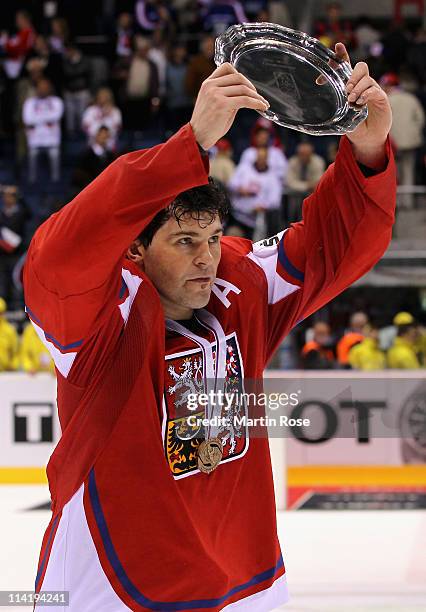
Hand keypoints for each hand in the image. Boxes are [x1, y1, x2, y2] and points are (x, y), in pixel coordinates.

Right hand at [190, 63, 268, 149]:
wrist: (197, 137)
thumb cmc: (207, 124)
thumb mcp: (216, 104)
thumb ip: (228, 96)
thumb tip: (246, 93)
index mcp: (208, 83)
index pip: (227, 68)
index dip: (240, 75)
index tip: (247, 86)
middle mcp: (211, 86)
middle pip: (238, 77)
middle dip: (251, 87)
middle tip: (258, 97)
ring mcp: (216, 94)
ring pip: (243, 88)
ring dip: (256, 96)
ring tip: (263, 103)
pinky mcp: (222, 104)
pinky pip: (245, 100)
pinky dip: (256, 103)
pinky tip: (262, 107)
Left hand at [335, 43, 391, 168]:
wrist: (367, 138)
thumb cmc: (354, 125)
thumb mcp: (339, 117)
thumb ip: (331, 110)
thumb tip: (312, 111)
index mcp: (352, 86)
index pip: (347, 66)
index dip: (342, 55)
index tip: (336, 46)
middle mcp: (363, 85)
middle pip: (361, 67)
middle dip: (352, 75)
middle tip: (346, 89)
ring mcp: (373, 90)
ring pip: (366, 78)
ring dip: (357, 88)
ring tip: (351, 101)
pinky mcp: (381, 98)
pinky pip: (374, 90)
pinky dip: (366, 95)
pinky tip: (360, 103)